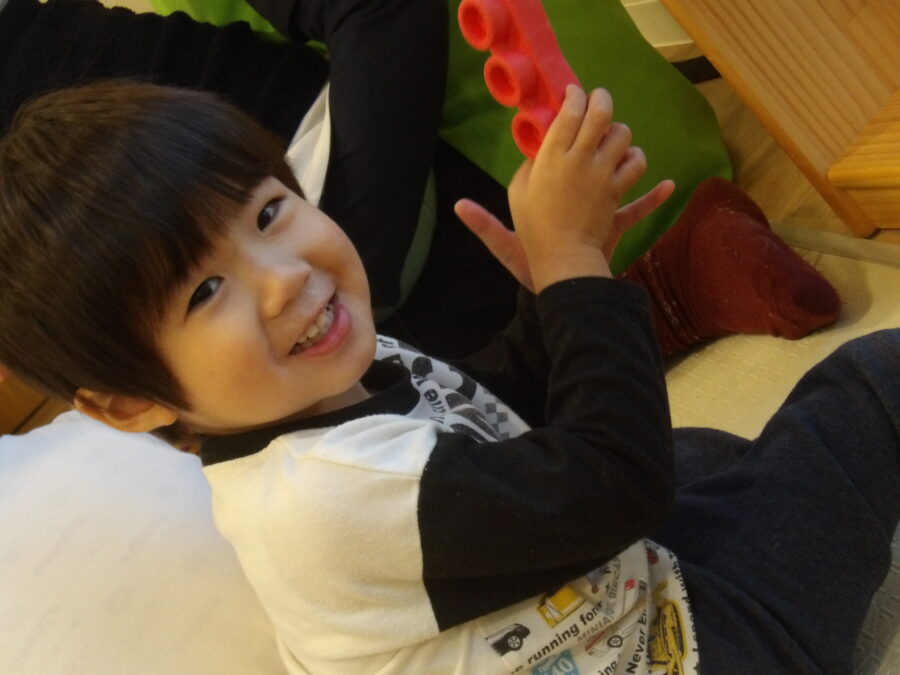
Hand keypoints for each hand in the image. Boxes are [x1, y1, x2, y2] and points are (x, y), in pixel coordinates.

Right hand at [461, 86, 667, 291]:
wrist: (560, 257)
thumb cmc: (533, 226)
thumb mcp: (518, 192)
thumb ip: (529, 165)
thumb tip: (541, 149)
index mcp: (553, 157)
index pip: (570, 113)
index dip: (574, 96)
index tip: (574, 93)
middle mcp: (582, 161)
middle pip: (601, 116)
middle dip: (601, 101)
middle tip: (598, 100)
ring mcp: (604, 176)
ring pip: (625, 140)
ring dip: (621, 136)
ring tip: (615, 142)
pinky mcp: (618, 195)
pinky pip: (640, 182)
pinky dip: (656, 192)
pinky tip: (667, 187)